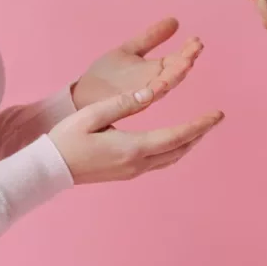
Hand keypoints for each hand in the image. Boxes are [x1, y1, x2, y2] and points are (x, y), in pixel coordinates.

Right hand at [48, 84, 223, 183]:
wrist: (49, 169)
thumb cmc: (66, 138)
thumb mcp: (92, 114)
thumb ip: (124, 103)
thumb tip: (151, 92)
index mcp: (131, 147)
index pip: (176, 136)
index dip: (199, 125)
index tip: (217, 114)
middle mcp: (137, 163)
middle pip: (179, 149)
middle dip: (200, 133)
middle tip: (216, 118)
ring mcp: (132, 171)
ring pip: (171, 158)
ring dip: (188, 143)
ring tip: (201, 128)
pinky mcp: (126, 173)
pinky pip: (160, 162)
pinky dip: (174, 149)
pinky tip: (176, 141)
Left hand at [72, 18, 202, 108]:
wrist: (84, 94)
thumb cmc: (108, 75)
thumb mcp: (130, 50)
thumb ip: (151, 38)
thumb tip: (175, 20)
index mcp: (156, 70)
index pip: (178, 59)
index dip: (188, 50)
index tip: (196, 40)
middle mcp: (154, 82)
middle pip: (176, 73)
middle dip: (186, 60)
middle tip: (196, 48)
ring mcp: (143, 94)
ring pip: (164, 86)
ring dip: (176, 75)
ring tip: (186, 63)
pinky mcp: (129, 103)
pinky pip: (144, 99)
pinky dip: (153, 92)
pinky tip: (159, 84)